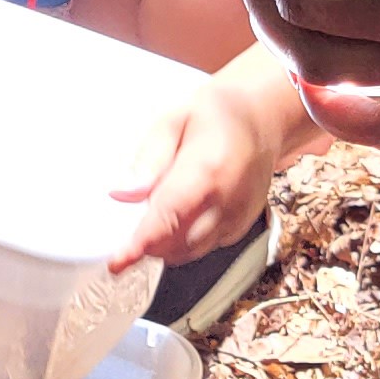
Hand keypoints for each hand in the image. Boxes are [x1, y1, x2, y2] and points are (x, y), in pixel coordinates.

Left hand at [110, 70, 285, 271]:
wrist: (263, 118)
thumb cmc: (216, 115)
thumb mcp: (174, 120)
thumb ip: (150, 158)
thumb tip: (124, 192)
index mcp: (207, 171)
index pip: (167, 218)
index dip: (139, 244)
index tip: (117, 263)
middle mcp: (227, 201)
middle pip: (177, 243)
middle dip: (147, 244)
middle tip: (125, 230)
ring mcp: (238, 217)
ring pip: (191, 251)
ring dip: (164, 246)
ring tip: (150, 220)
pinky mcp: (242, 226)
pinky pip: (206, 247)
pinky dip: (185, 242)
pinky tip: (177, 218)